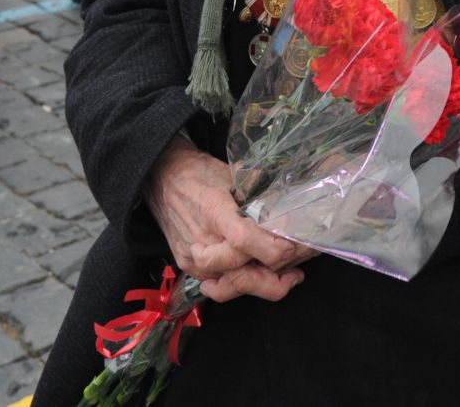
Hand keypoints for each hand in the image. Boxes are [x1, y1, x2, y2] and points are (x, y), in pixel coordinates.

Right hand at [145, 137, 313, 302]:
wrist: (162, 178)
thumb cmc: (200, 172)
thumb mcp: (234, 175)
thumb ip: (260, 196)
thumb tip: (292, 210)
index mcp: (213, 211)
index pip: (245, 241)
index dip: (274, 249)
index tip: (294, 247)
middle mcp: (201, 242)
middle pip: (242, 274)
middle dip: (275, 277)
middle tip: (297, 269)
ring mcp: (192, 259)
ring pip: (231, 287)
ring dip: (261, 286)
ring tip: (285, 277)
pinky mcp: (188, 267)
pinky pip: (220, 285)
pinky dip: (242, 283)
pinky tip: (259, 274)